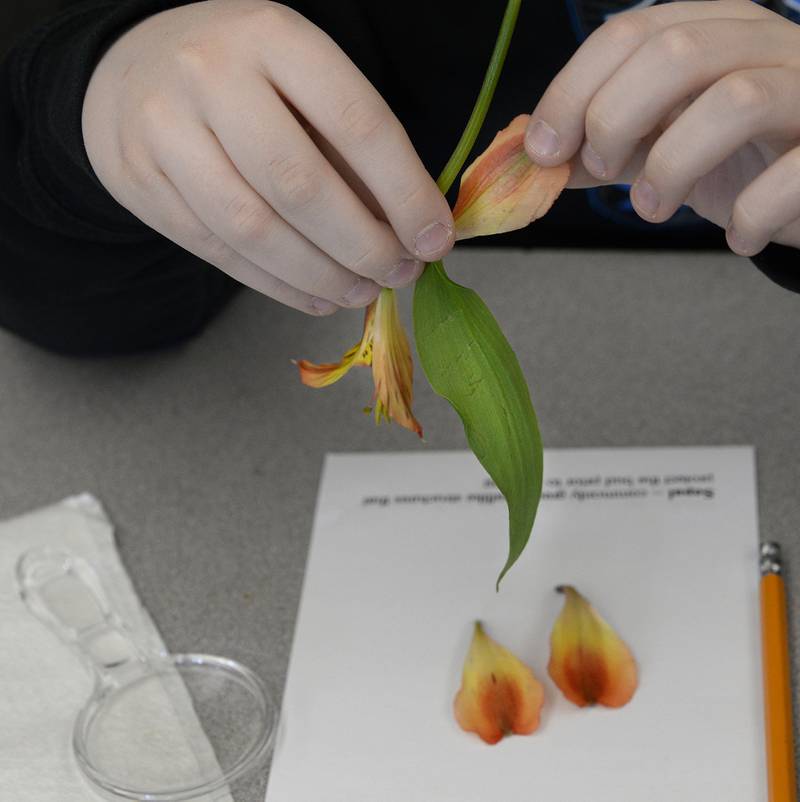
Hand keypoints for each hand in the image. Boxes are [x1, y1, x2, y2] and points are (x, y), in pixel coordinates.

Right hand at [82, 0, 453, 314]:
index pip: (357, 123)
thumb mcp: (304, 83)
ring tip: (362, 293)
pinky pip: (221, 253)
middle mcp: (212, 76)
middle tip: (400, 274)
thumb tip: (413, 233)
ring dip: (322, 276)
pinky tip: (318, 297)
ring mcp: (166, 130)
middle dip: (363, 246)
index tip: (435, 240)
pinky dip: (279, 287)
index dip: (405, 193)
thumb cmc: (245, 79)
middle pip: (301, 185)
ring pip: (255, 230)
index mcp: (274, 36)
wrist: (134, 69)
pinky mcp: (141, 182)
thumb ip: (355, 152)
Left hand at [525, 0, 799, 255]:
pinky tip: (738, 236)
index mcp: (711, 31)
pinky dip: (752, 213)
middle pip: (675, 53)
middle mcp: (763, 44)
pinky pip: (794, 175)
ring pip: (735, 100)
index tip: (542, 150)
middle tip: (603, 170)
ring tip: (652, 210)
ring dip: (673, 165)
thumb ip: (607, 147)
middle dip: (615, 119)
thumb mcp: (665, 143)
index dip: (572, 91)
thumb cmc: (743, 158)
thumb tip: (536, 159)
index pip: (628, 33)